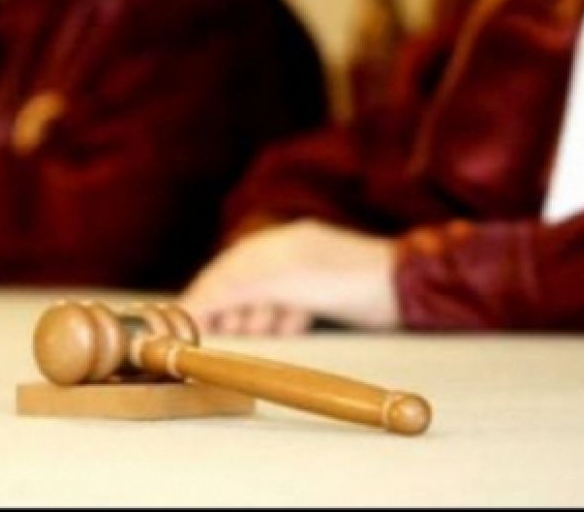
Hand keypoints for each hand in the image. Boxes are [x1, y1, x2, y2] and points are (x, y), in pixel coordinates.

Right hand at [180, 219, 399, 335]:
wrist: (401, 287)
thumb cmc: (343, 277)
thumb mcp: (282, 281)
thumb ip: (235, 291)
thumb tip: (191, 307)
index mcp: (269, 245)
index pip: (221, 274)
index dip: (200, 303)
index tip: (182, 331)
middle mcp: (280, 256)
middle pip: (237, 289)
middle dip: (230, 314)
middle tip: (223, 338)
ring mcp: (300, 275)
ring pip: (260, 303)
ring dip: (257, 320)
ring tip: (267, 327)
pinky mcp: (317, 296)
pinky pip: (284, 311)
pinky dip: (282, 322)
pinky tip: (292, 326)